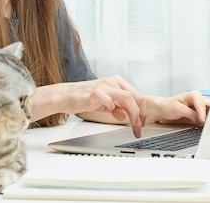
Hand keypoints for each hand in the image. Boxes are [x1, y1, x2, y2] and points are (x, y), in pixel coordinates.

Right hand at [32, 76, 147, 136]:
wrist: (67, 96)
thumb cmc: (84, 98)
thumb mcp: (105, 104)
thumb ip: (116, 108)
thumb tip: (125, 116)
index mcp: (117, 82)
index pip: (137, 95)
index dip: (143, 110)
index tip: (143, 122)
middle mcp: (112, 82)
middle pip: (134, 97)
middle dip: (140, 115)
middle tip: (139, 128)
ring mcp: (104, 86)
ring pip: (126, 97)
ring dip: (132, 114)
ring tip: (133, 126)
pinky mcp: (94, 92)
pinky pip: (107, 97)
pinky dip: (112, 105)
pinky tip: (112, 112)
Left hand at [148, 91, 209, 125]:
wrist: (162, 111)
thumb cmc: (167, 106)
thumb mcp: (178, 109)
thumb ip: (191, 114)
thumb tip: (202, 120)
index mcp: (194, 95)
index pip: (202, 104)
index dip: (202, 113)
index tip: (202, 121)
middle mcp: (198, 101)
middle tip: (209, 124)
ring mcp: (199, 109)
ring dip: (209, 121)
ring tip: (208, 127)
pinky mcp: (198, 117)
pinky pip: (206, 120)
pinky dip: (207, 124)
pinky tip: (205, 128)